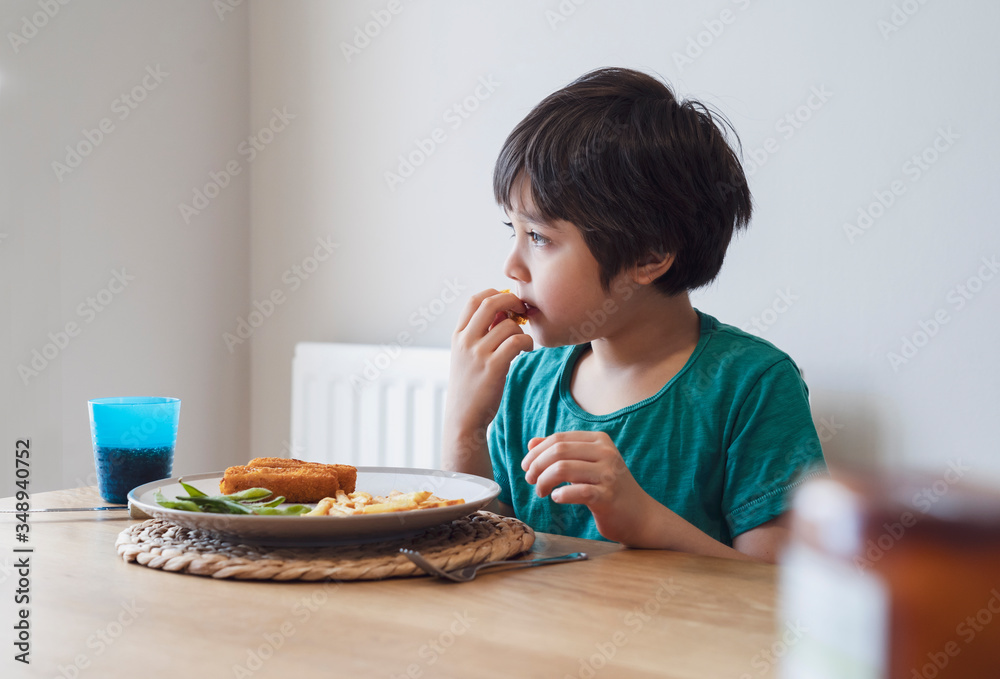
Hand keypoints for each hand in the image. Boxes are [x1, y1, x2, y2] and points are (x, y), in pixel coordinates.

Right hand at [442, 289, 532, 460]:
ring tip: (523, 343)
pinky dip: (527, 343)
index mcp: (458, 335)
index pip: (475, 300)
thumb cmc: (471, 386)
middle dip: (512, 303)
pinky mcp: (493, 367)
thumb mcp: (466, 356)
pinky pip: (517, 342)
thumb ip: (480, 334)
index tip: (508, 304)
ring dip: (522, 331)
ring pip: (508, 325)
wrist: (463, 418)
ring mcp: (478, 354)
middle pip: (491, 303)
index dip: (495, 295)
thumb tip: (504, 312)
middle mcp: (465, 341)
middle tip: (523, 313)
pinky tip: (526, 351)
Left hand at [521, 431, 652, 543]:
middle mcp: (606, 453)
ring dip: (544, 481)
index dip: (537, 451)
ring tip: (541, 492)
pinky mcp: (607, 496)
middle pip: (559, 451)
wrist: (640, 515)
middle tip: (530, 480)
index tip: (526, 466)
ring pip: (563, 469)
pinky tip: (556, 498)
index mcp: (600, 440)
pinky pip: (576, 491)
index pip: (559, 439)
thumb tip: (531, 443)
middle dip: (537, 465)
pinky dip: (560, 495)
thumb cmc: (609, 488)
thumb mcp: (587, 464)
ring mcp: (608, 474)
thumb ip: (562, 452)